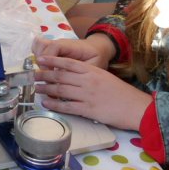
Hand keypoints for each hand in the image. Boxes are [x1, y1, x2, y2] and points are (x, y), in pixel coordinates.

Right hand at [32, 35, 112, 68]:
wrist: (98, 49)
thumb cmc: (96, 58)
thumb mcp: (91, 66)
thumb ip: (78, 72)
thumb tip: (63, 80)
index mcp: (71, 46)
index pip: (54, 47)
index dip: (49, 60)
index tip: (49, 73)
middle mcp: (60, 43)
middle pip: (41, 45)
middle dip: (40, 62)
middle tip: (46, 76)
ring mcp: (54, 44)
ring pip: (38, 45)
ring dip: (37, 58)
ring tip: (43, 72)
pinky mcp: (51, 48)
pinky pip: (38, 47)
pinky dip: (37, 56)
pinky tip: (42, 67)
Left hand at [34, 55, 151, 130]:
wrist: (135, 107)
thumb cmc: (120, 92)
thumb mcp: (104, 76)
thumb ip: (88, 74)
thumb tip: (70, 74)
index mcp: (92, 70)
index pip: (67, 63)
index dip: (52, 60)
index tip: (40, 59)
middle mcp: (87, 81)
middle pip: (61, 76)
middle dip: (45, 75)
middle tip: (33, 76)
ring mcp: (87, 95)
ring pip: (61, 90)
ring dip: (46, 89)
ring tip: (36, 89)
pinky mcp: (88, 110)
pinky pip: (67, 106)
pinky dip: (54, 104)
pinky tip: (46, 103)